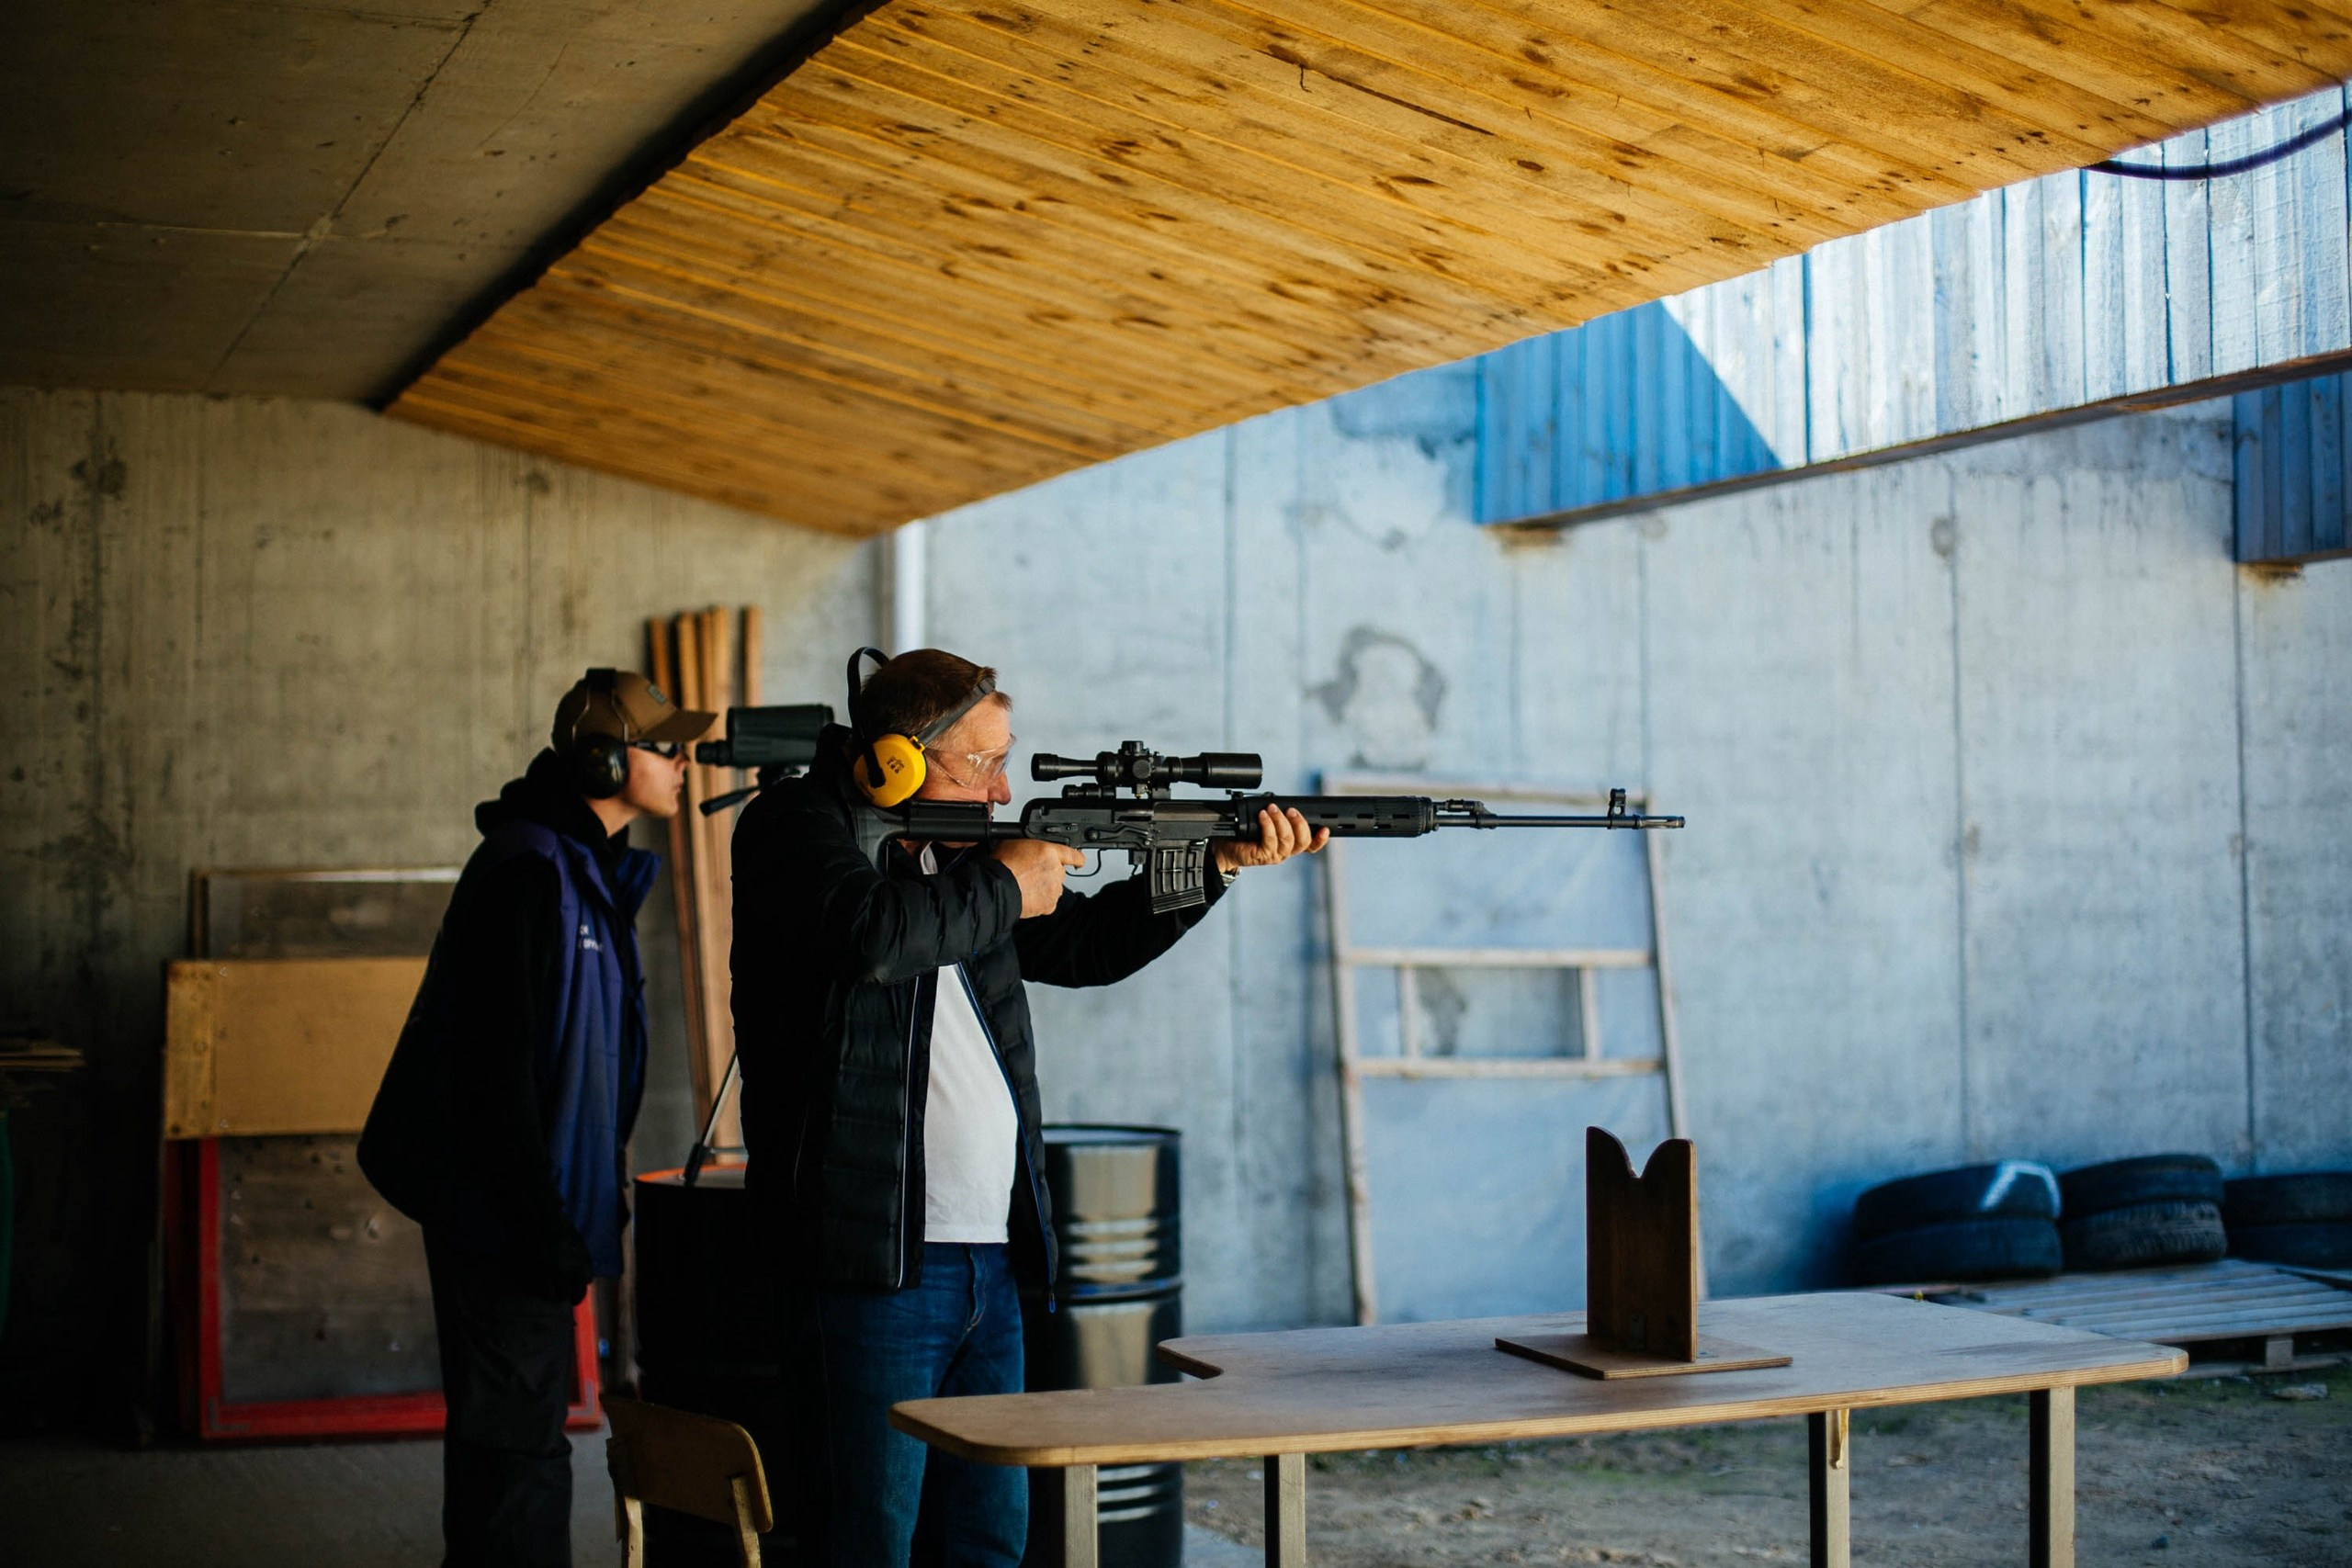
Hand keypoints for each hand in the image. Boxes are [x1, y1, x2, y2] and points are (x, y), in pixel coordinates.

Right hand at [994, 838, 1084, 916]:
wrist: (997, 889)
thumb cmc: (1002, 866)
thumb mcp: (1014, 843)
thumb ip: (1030, 846)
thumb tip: (1030, 847)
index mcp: (1049, 852)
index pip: (1073, 854)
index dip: (1077, 858)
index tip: (1078, 861)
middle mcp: (1056, 870)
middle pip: (1059, 872)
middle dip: (1049, 873)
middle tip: (1031, 874)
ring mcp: (1054, 889)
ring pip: (1054, 888)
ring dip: (1044, 887)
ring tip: (1025, 885)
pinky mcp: (1049, 904)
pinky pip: (1048, 902)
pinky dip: (1040, 900)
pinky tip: (1027, 895)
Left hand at [1212, 806, 1330, 873]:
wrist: (1227, 847)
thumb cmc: (1247, 833)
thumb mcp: (1267, 822)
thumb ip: (1279, 816)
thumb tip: (1283, 802)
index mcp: (1291, 844)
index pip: (1311, 845)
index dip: (1320, 839)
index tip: (1325, 829)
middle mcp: (1286, 851)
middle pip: (1302, 841)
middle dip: (1300, 823)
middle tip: (1292, 810)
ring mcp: (1275, 855)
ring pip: (1287, 840)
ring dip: (1281, 821)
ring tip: (1272, 809)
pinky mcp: (1262, 856)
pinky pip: (1270, 841)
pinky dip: (1268, 825)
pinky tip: (1263, 816)